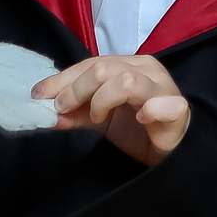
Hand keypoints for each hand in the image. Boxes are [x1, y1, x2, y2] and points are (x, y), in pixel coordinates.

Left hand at [36, 55, 190, 166]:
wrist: (172, 152)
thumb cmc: (139, 130)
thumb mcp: (100, 120)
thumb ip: (76, 115)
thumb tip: (46, 113)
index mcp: (129, 65)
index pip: (91, 64)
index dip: (62, 79)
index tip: (38, 94)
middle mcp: (147, 70)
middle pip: (104, 68)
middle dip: (77, 89)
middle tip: (63, 109)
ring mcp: (164, 88)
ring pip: (127, 80)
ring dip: (102, 99)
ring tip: (96, 118)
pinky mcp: (177, 110)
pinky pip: (162, 104)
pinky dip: (148, 109)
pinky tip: (139, 118)